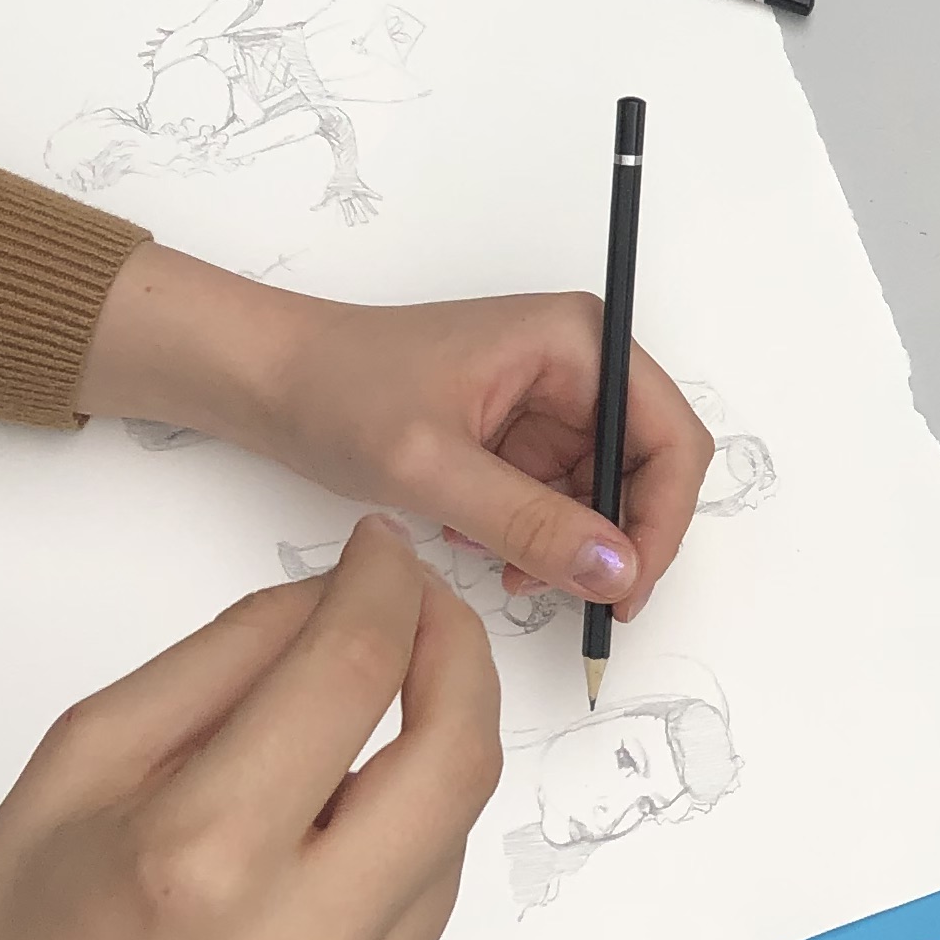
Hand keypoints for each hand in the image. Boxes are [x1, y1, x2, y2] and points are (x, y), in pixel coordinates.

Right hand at [0, 520, 499, 939]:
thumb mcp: (66, 779)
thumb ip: (213, 669)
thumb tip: (335, 597)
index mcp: (196, 865)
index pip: (352, 676)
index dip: (384, 590)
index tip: (383, 558)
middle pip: (456, 762)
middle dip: (455, 662)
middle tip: (424, 620)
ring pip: (443, 858)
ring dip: (407, 791)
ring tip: (319, 793)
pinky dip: (384, 899)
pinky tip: (300, 911)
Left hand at [77, 245, 711, 615]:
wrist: (268, 381)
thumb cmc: (339, 391)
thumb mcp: (436, 467)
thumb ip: (532, 522)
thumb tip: (620, 569)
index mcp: (577, 341)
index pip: (671, 437)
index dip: (662, 519)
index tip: (627, 587)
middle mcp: (578, 364)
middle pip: (647, 469)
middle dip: (612, 539)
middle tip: (573, 598)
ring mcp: (551, 400)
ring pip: (605, 494)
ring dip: (569, 546)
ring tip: (507, 569)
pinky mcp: (522, 433)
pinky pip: (560, 499)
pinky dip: (535, 537)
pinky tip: (483, 547)